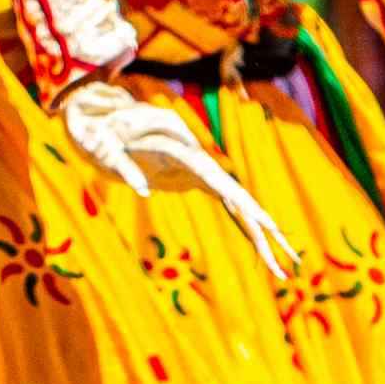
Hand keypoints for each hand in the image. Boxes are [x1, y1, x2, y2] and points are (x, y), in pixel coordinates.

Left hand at [57, 78, 298, 275]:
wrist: (95, 115)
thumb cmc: (96, 131)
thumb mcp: (101, 147)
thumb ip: (123, 166)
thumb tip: (145, 190)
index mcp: (177, 146)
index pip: (215, 177)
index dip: (241, 199)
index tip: (265, 221)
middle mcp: (194, 157)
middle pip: (234, 195)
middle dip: (262, 228)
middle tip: (289, 260)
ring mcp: (195, 169)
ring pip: (233, 204)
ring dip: (258, 235)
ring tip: (281, 268)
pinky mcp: (191, 178)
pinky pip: (222, 205)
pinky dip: (241, 226)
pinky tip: (262, 248)